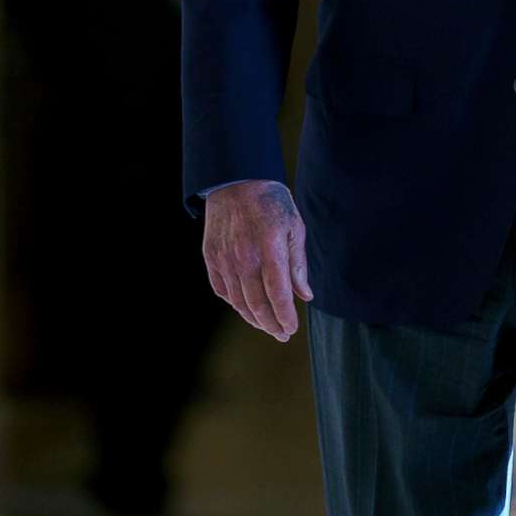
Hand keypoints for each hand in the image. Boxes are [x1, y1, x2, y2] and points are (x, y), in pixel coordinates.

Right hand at [201, 179, 311, 339]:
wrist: (236, 181)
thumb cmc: (271, 202)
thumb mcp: (294, 226)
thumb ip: (298, 264)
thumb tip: (305, 295)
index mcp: (270, 249)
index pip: (278, 295)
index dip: (285, 316)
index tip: (291, 329)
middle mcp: (244, 258)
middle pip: (258, 304)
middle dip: (271, 324)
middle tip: (282, 334)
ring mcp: (224, 259)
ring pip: (239, 301)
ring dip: (253, 319)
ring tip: (267, 326)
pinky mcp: (211, 257)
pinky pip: (222, 290)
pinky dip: (234, 303)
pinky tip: (245, 308)